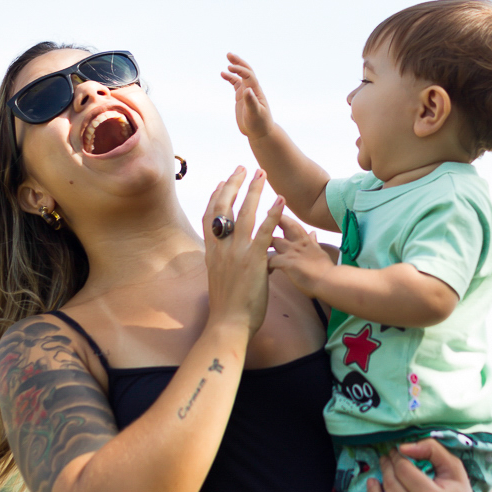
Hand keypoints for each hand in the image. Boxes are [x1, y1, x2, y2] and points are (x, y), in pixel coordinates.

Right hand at [203, 166, 283, 336]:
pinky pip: (265, 231)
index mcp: (212, 251)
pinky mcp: (254, 260)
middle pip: (225, 207)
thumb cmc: (226, 306)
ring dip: (254, 191)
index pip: (211, 216)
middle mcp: (221, 247)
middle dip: (234, 184)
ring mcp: (237, 252)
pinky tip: (280, 200)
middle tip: (244, 168)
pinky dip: (273, 213)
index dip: (216, 196)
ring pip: (245, 213)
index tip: (223, 182)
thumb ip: (222, 262)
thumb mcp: (218, 278)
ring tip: (262, 174)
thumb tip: (225, 255)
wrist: (227, 323)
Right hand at [221, 53, 274, 139]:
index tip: (230, 67)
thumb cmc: (259, 124)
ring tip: (228, 59)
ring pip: (241, 76)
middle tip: (229, 54)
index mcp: (256, 92)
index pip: (249, 76)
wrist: (260, 131)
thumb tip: (246, 90)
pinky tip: (223, 74)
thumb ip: (251, 102)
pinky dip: (230, 78)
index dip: (240, 70)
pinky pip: (235, 83)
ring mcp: (247, 92)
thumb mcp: (255, 114)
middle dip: (239, 62)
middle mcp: (252, 89)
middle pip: (247, 71)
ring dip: (235, 67)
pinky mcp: (241, 97)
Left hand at [267, 213, 335, 295]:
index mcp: (306, 241)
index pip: (294, 225)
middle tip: (264, 216)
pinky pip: (271, 260)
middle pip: (284, 225)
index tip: (277, 215)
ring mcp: (293, 252)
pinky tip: (262, 268)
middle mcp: (298, 243)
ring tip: (258, 247)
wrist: (330, 281)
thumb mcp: (320, 252)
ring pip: (274, 241)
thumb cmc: (326, 270)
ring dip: (265, 243)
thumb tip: (313, 233)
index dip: (285, 219)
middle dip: (273, 220)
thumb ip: (314, 242)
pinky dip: (265, 264)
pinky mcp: (288, 263)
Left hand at [362, 439, 491, 491]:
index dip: (396, 457)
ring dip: (373, 491)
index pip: (403, 470)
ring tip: (374, 481)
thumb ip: (432, 450)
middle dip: (386, 468)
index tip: (395, 450)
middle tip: (386, 459)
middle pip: (391, 486)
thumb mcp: (454, 469)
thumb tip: (404, 447)